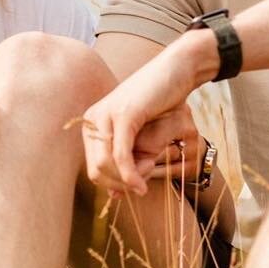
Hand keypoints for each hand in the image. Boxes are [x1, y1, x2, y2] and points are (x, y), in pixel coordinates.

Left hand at [81, 43, 202, 194]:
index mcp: (92, 125)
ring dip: (127, 181)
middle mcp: (93, 119)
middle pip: (96, 171)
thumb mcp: (139, 137)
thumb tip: (113, 197)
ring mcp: (105, 116)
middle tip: (141, 186)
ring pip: (105, 166)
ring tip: (146, 179)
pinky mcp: (123, 115)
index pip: (92, 169)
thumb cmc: (161, 104)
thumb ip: (125, 163)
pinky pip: (120, 156)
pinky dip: (131, 175)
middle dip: (120, 186)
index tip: (134, 188)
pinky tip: (142, 185)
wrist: (177, 71)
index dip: (114, 186)